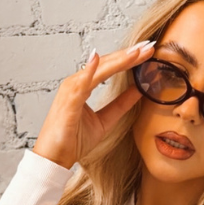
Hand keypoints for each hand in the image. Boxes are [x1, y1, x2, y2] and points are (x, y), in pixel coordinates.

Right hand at [32, 41, 155, 169]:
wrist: (54, 159)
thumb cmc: (72, 140)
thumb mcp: (105, 121)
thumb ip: (121, 104)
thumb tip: (140, 89)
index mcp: (82, 87)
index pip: (109, 67)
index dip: (129, 59)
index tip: (147, 51)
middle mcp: (75, 84)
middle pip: (105, 64)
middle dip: (128, 54)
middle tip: (149, 46)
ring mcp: (70, 91)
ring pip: (97, 70)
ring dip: (117, 60)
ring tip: (136, 52)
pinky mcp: (67, 102)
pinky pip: (80, 84)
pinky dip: (89, 71)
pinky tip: (98, 59)